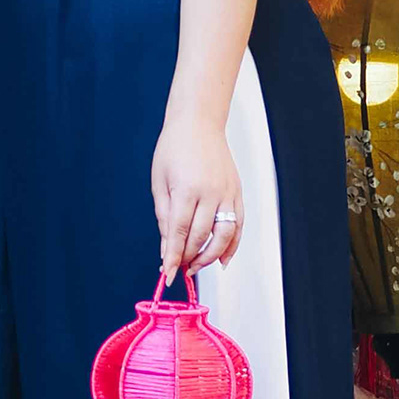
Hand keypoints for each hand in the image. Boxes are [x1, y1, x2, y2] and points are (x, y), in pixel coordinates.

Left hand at [152, 112, 244, 279]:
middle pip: (201, 237)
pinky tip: (222, 258)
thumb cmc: (174, 148)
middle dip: (189, 258)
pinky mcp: (237, 192)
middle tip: (178, 269)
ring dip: (210, 257)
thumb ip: (164, 217)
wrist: (198, 123)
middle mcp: (211, 193)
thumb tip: (166, 248)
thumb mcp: (159, 181)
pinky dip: (232, 245)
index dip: (173, 257)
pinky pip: (238, 225)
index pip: (179, 232)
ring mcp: (227, 193)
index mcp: (187, 189)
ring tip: (197, 266)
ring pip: (224, 236)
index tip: (167, 275)